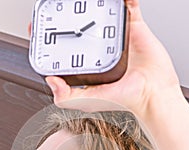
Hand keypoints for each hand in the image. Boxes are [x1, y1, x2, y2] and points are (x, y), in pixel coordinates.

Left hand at [45, 0, 180, 119]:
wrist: (152, 93)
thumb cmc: (126, 99)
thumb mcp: (89, 101)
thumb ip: (66, 97)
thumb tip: (50, 80)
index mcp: (88, 63)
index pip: (64, 45)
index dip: (49, 35)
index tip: (36, 26)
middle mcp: (100, 48)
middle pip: (79, 24)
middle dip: (68, 13)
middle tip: (58, 5)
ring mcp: (116, 36)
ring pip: (101, 12)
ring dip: (94, 3)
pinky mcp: (133, 27)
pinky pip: (127, 5)